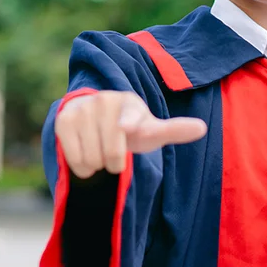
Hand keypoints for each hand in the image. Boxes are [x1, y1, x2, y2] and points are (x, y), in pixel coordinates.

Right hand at [55, 90, 206, 178]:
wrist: (94, 123)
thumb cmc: (129, 129)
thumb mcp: (151, 131)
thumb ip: (174, 130)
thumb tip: (202, 128)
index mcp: (129, 102)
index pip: (129, 118)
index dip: (128, 124)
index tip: (125, 128)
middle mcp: (105, 100)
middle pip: (112, 153)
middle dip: (114, 161)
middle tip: (113, 150)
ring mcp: (82, 108)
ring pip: (92, 159)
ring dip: (98, 164)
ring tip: (99, 150)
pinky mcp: (63, 120)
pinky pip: (74, 158)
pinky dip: (82, 166)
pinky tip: (85, 153)